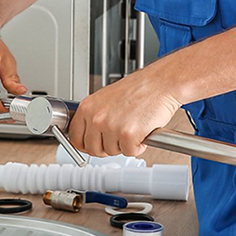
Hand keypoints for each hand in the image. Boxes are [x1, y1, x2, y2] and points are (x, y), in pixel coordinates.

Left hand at [67, 68, 182, 157]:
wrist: (160, 83)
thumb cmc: (139, 89)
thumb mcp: (107, 98)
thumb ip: (95, 116)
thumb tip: (89, 135)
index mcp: (88, 107)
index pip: (75, 137)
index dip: (86, 144)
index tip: (94, 144)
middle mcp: (96, 117)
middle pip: (93, 149)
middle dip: (108, 147)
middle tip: (119, 136)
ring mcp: (111, 126)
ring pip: (112, 152)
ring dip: (124, 145)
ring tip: (133, 127)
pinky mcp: (127, 135)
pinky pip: (130, 152)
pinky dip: (139, 146)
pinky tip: (142, 130)